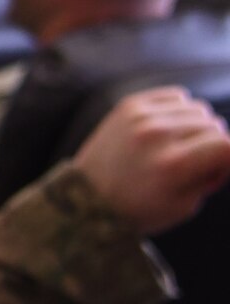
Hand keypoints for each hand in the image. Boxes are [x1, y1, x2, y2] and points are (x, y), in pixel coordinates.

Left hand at [70, 87, 229, 235]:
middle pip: (214, 125)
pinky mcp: (129, 105)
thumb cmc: (143, 207)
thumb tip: (228, 146)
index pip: (227, 144)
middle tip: (195, 163)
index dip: (229, 159)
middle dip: (213, 145)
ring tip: (180, 147)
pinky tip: (169, 129)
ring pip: (198, 108)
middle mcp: (156, 135)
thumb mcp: (187, 204)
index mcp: (173, 165)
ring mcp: (140, 116)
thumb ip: (215, 172)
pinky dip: (180, 111)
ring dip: (198, 127)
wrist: (88, 196)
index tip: (218, 168)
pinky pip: (177, 96)